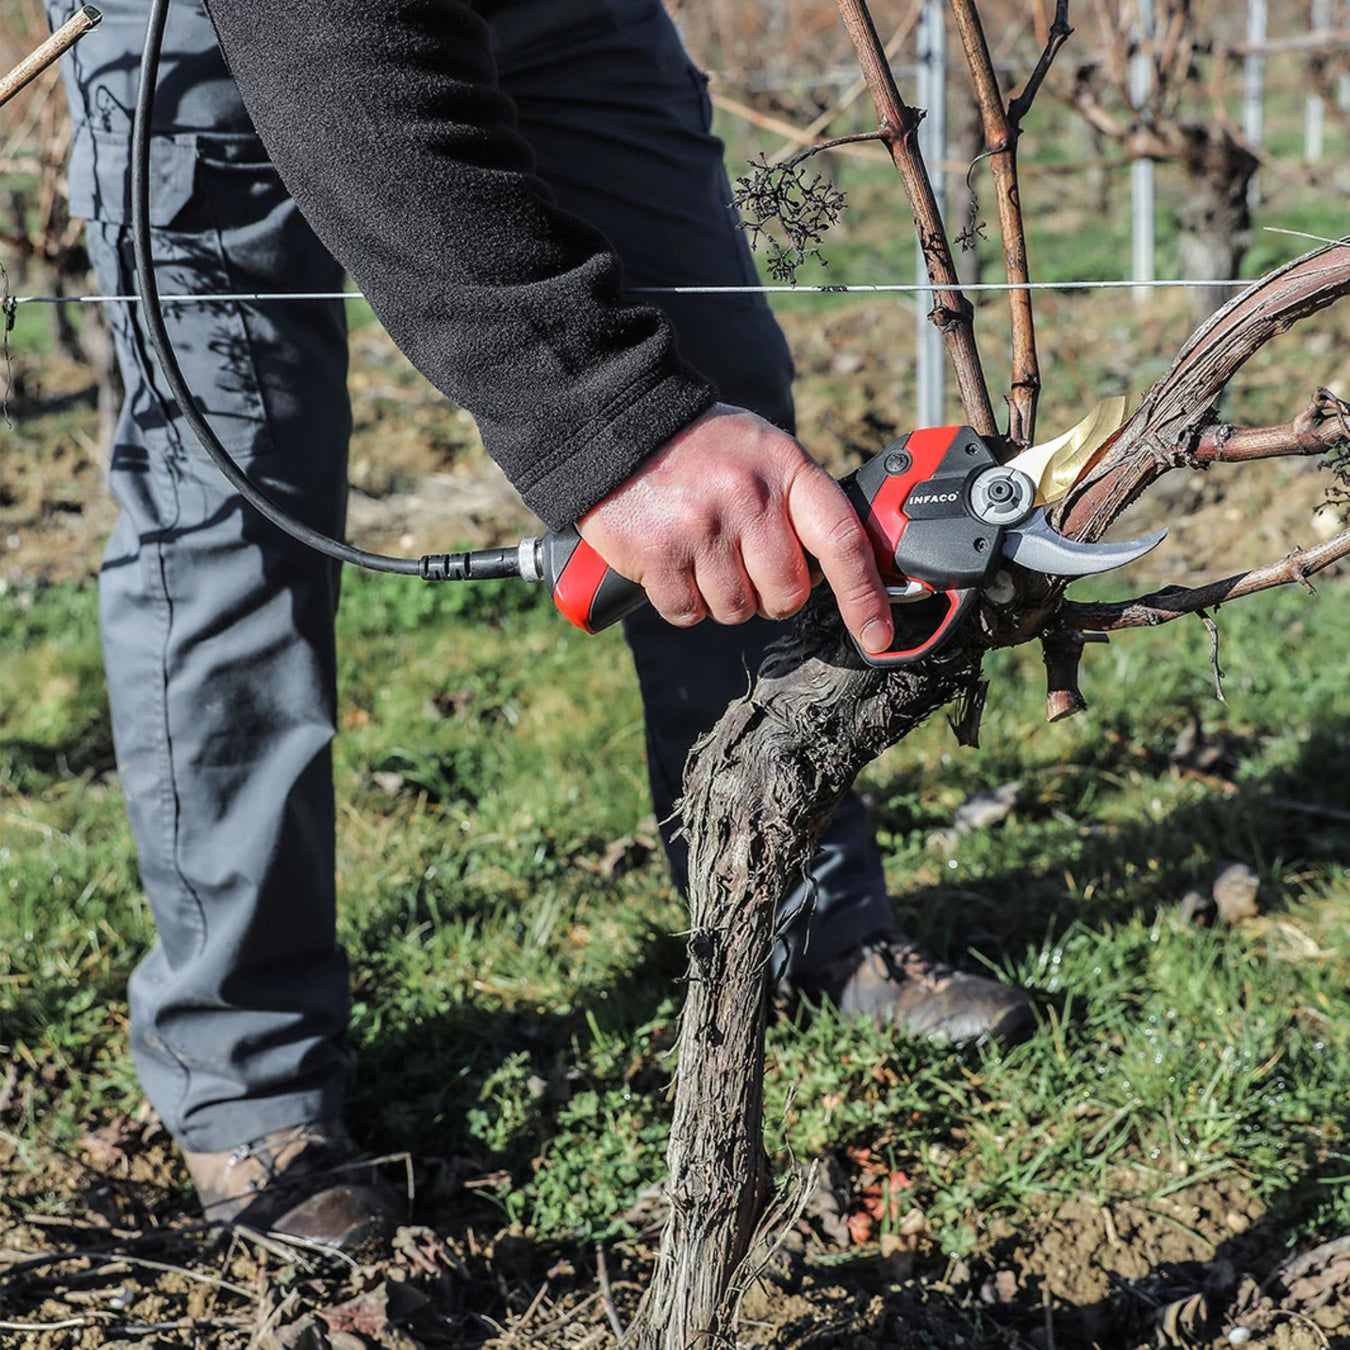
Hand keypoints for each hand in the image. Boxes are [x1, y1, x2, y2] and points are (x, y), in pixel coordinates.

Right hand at [577, 404, 893, 653]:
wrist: (615, 424)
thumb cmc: (699, 447)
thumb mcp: (763, 451)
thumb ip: (799, 501)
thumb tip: (840, 566)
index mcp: (784, 471)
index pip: (842, 541)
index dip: (865, 596)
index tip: (877, 636)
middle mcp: (747, 500)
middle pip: (786, 595)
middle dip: (772, 596)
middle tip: (746, 565)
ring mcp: (701, 529)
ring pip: (737, 610)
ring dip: (724, 597)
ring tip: (703, 554)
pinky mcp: (657, 556)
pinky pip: (689, 613)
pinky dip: (684, 602)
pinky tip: (674, 564)